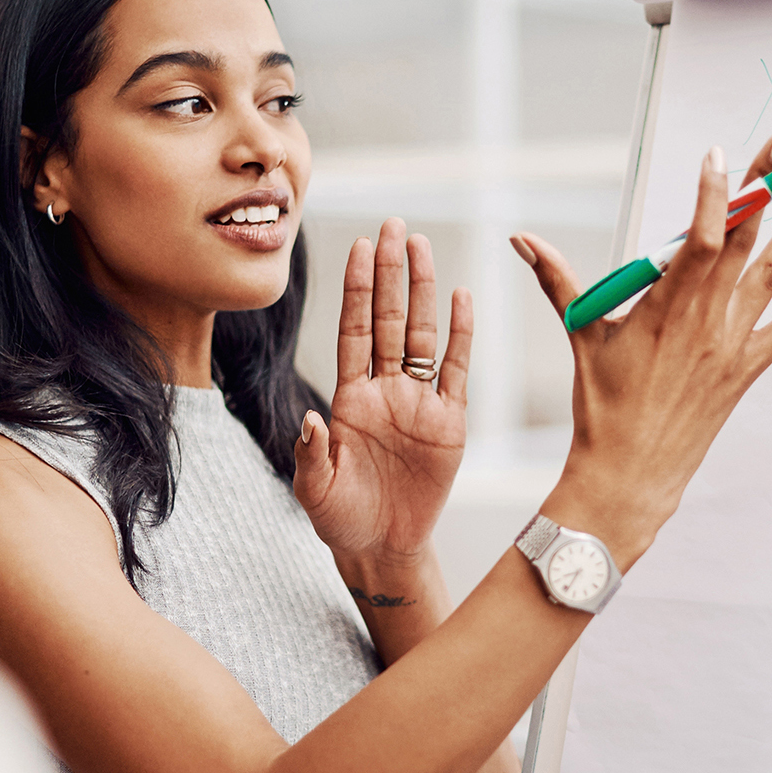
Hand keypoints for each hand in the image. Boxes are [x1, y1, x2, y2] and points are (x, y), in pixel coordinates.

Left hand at [294, 217, 471, 567]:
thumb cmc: (342, 517)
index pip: (355, 331)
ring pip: (423, 335)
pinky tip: (461, 297)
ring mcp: (418, 403)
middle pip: (390, 319)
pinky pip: (456, 371)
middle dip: (390, 273)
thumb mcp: (315, 489)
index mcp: (349, 398)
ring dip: (423, 291)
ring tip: (421, 246)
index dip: (358, 290)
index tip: (358, 247)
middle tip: (392, 225)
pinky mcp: (448, 423)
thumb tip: (310, 420)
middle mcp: (384, 390)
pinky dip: (461, 334)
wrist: (382, 546)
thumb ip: (310, 453)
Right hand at [514, 131, 771, 567]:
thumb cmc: (601, 407)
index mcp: (663, 308)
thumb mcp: (581, 335)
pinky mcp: (746, 369)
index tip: (721, 155)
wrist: (631, 474)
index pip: (698, 239)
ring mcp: (730, 344)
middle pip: (742, 240)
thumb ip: (557, 280)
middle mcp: (705, 321)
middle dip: (766, 187)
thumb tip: (521, 240)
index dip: (713, 195)